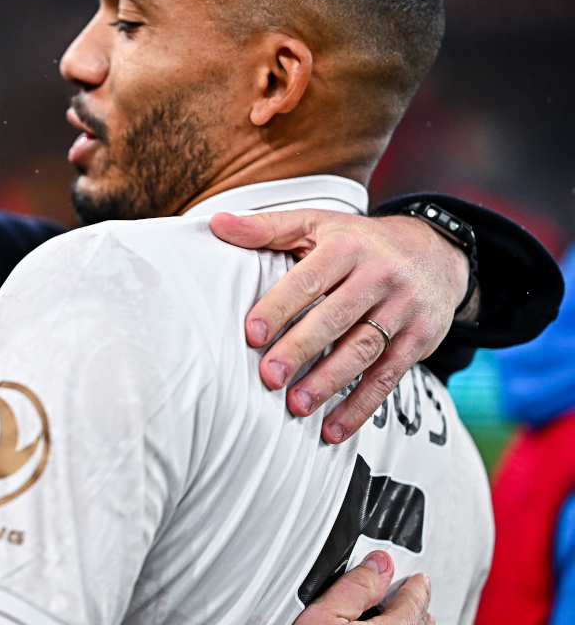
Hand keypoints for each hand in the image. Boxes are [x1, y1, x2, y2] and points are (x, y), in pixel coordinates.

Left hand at [211, 210, 467, 442]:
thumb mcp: (316, 224)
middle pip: (337, 317)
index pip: (309, 279)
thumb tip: (216, 223)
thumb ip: (267, 228)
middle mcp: (380, 275)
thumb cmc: (358, 242)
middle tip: (269, 377)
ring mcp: (403, 309)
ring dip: (330, 382)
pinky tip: (334, 429)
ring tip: (297, 406)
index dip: (280, 306)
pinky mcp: (420, 339)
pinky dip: (362, 405)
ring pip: (364, 349)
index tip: (252, 334)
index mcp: (347, 247)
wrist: (435, 252)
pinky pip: (389, 376)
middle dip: (302, 349)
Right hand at [295, 551, 432, 623]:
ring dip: (411, 622)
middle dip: (417, 605)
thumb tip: (378, 562)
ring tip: (406, 615)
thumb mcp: (322, 615)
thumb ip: (353, 586)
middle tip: (415, 591)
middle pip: (420, 622)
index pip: (414, 603)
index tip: (418, 577)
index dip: (415, 586)